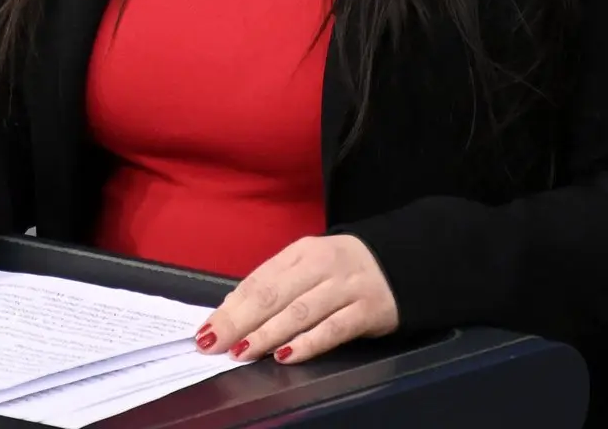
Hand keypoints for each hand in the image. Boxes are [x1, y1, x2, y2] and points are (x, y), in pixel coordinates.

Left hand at [194, 235, 397, 364]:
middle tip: (214, 343)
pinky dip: (308, 343)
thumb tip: (232, 309)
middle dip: (239, 321)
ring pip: (300, 312)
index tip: (206, 330)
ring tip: (243, 351)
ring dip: (267, 334)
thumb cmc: (343, 270)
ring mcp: (345, 287)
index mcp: (300, 252)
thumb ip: (276, 284)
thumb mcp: (308, 266)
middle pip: (273, 294)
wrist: (401, 262)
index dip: (230, 307)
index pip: (258, 280)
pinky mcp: (367, 310)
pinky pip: (333, 329)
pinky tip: (287, 355)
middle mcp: (321, 266)